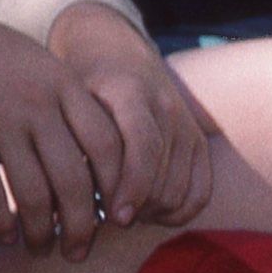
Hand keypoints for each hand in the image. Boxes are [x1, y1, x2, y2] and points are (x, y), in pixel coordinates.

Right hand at [0, 5, 122, 257]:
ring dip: (41, 231)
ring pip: (33, 192)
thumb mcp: (54, 76)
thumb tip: (120, 180)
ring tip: (43, 249)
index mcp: (66, 87)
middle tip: (79, 252)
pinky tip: (7, 235)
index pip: (108, 147)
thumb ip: (83, 116)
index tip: (122, 219)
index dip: (120, 188)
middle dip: (81, 226)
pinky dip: (0, 218)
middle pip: (74, 180)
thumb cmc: (13, 65)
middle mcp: (37, 102)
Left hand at [48, 0, 217, 228]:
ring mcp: (187, 126)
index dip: (131, 188)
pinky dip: (179, 212)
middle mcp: (167, 107)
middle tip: (110, 217)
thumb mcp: (71, 103)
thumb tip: (78, 200)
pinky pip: (201, 194)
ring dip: (153, 212)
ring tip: (127, 212)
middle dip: (137, 208)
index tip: (114, 217)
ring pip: (179, 192)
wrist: (116, 54)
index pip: (144, 148)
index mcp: (131, 92)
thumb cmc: (83, 86)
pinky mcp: (199, 143)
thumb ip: (78, 143)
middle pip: (162, 180)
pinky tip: (153, 213)